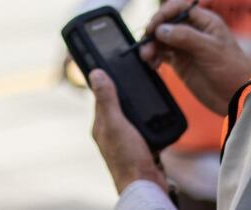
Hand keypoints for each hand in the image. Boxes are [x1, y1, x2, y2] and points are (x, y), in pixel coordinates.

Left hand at [89, 69, 167, 194]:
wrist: (145, 185)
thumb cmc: (128, 158)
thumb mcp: (116, 123)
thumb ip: (107, 99)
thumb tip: (95, 73)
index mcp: (101, 125)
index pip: (101, 97)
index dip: (106, 81)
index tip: (112, 66)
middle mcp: (111, 132)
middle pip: (117, 105)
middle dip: (123, 92)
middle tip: (133, 76)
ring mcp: (125, 140)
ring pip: (130, 116)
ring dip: (137, 105)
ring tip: (145, 91)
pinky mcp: (140, 147)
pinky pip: (142, 127)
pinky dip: (147, 119)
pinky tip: (155, 115)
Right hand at [141, 0, 250, 114]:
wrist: (237, 97)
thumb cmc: (231, 69)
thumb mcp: (210, 50)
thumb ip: (185, 37)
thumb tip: (160, 30)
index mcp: (204, 21)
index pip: (177, 7)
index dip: (163, 14)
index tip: (153, 28)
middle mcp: (193, 30)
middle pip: (165, 22)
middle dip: (153, 31)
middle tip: (147, 46)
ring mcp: (185, 47)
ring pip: (160, 39)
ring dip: (151, 45)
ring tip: (147, 58)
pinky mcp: (181, 62)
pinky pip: (161, 54)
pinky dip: (154, 56)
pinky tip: (152, 65)